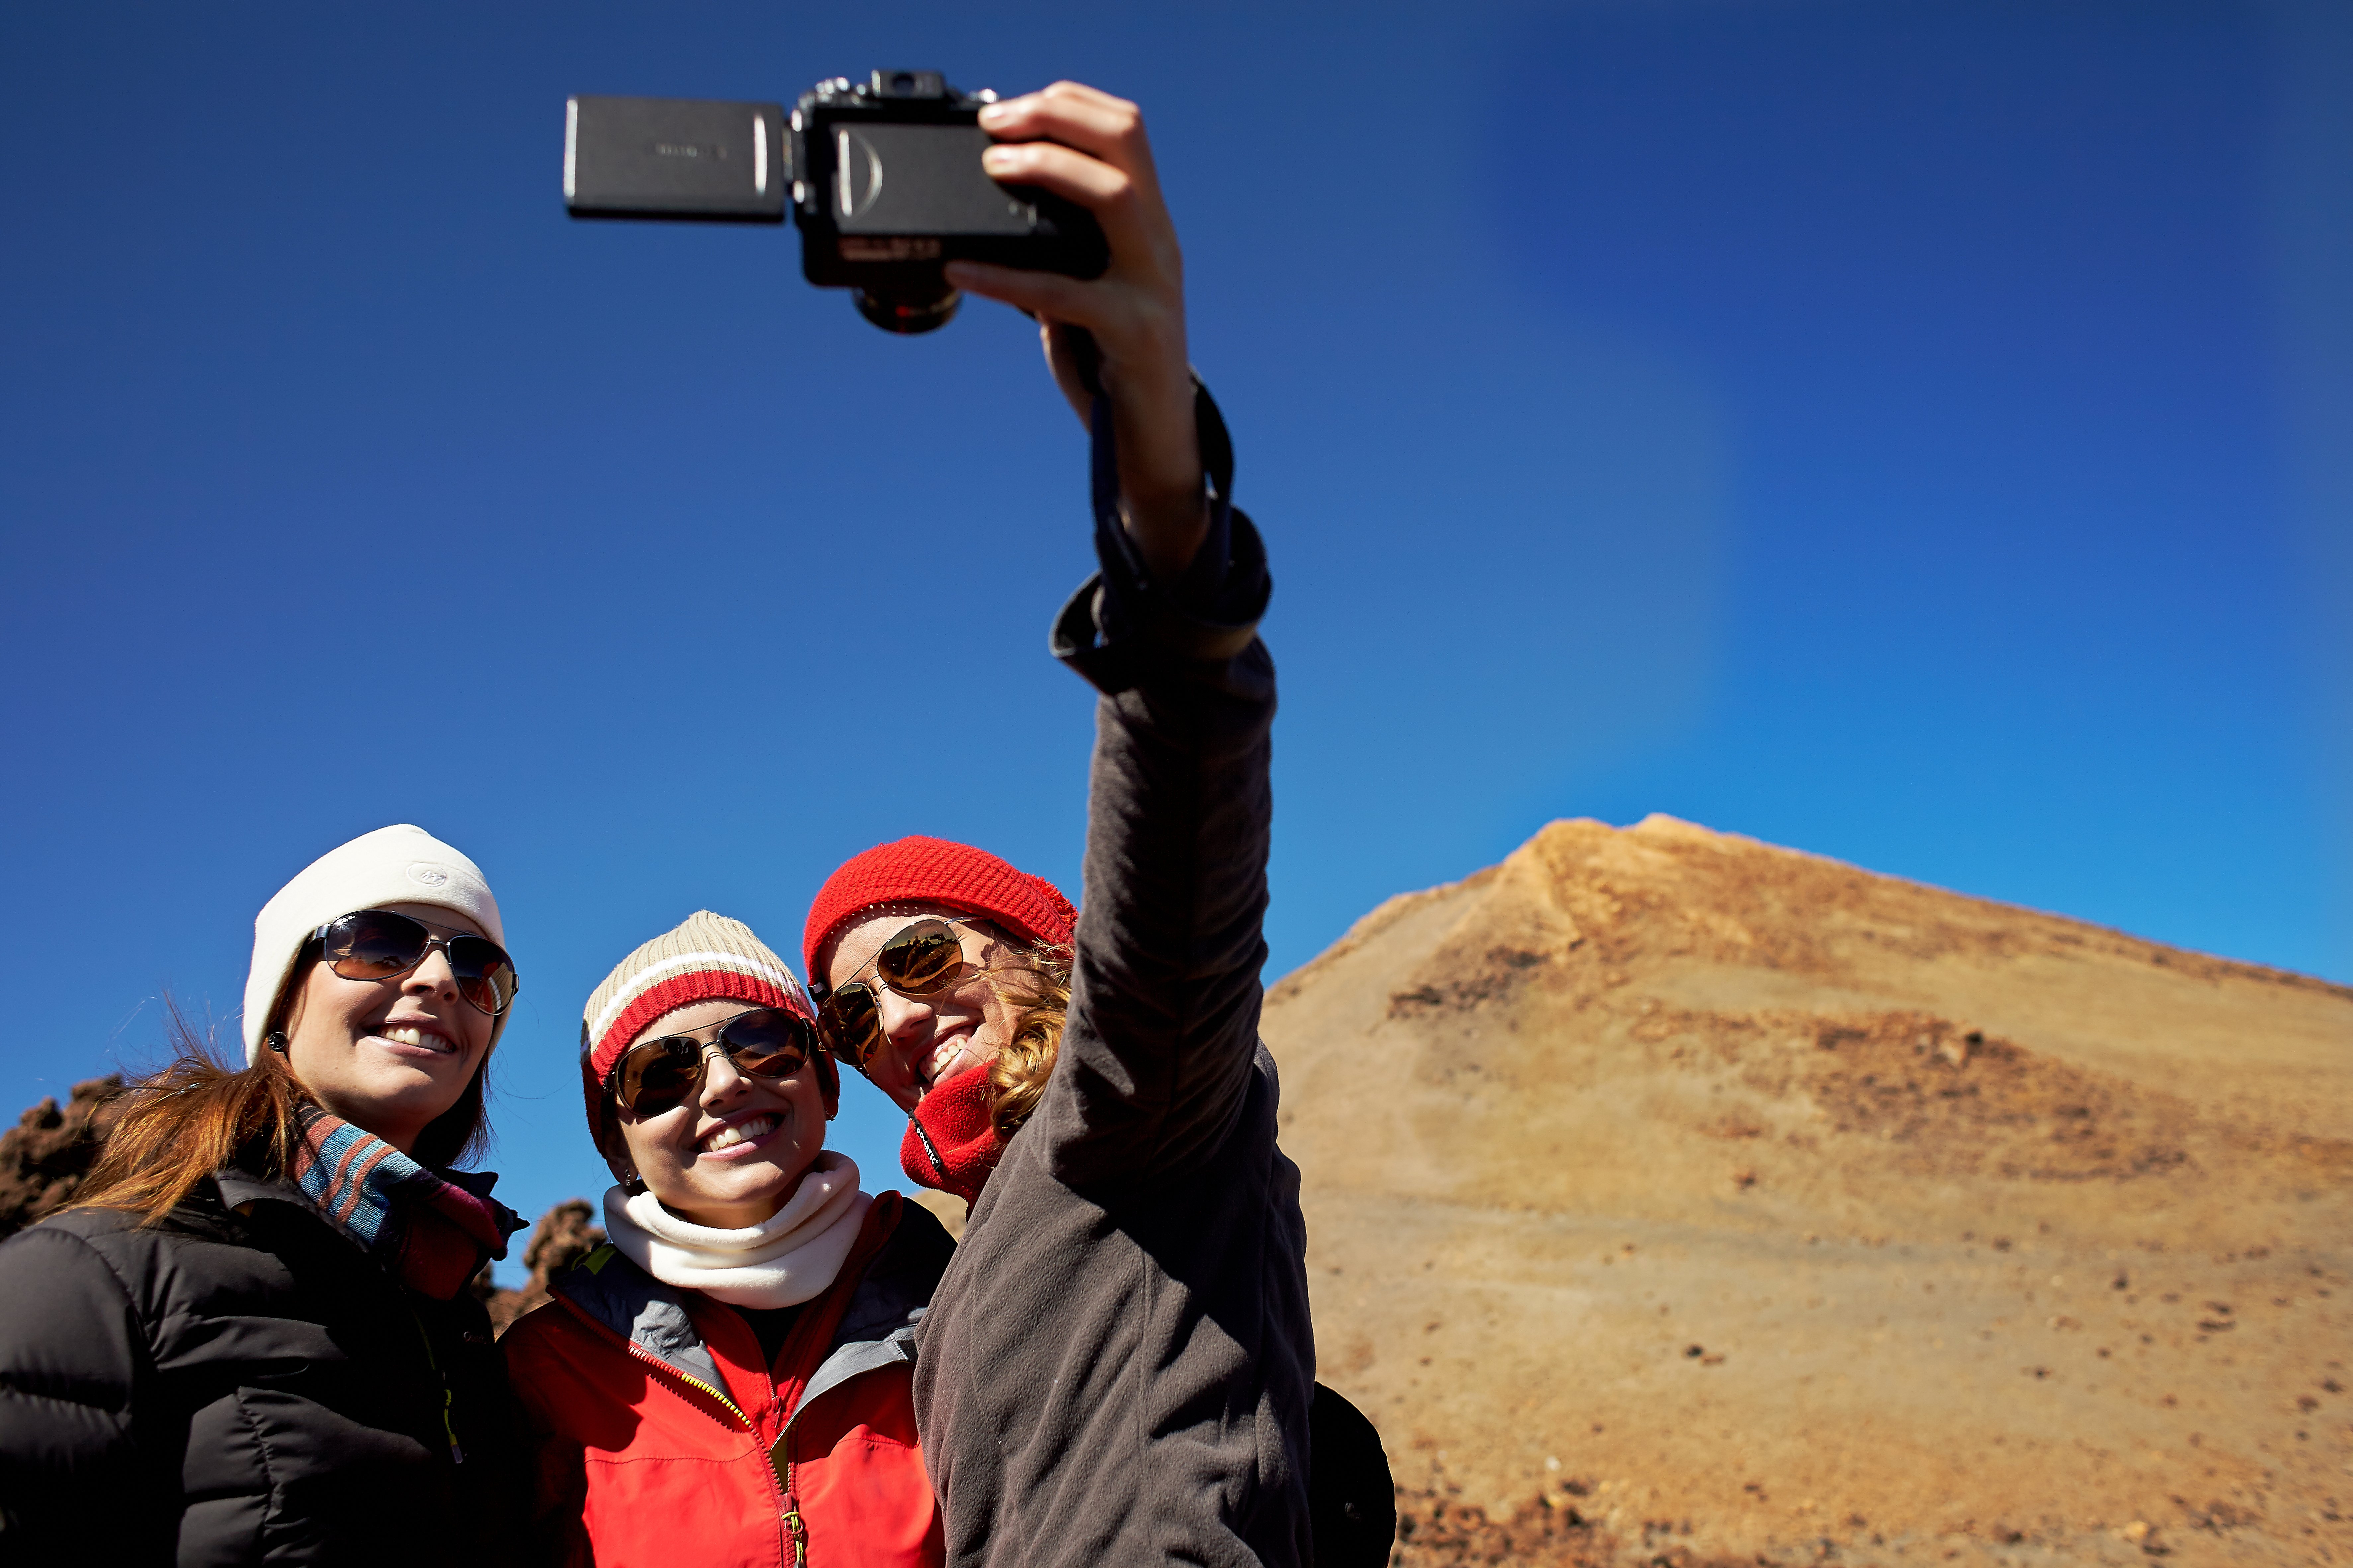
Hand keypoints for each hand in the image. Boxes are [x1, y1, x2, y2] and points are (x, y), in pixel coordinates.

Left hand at [944, 83, 1206, 580]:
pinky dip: (1005, 276)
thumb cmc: (1110, 370)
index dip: (1069, 102)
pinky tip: (963, 269)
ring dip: (1049, 168)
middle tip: (996, 123)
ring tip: (994, 167)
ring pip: (1115, 195)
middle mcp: (1159, 244)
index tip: (1009, 108)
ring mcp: (1152, 286)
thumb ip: (1051, 254)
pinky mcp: (1134, 332)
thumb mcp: (1079, 294)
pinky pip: (1064, 292)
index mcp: (1148, 227)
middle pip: (1126, 141)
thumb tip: (989, 220)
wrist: (1152, 447)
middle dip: (1056, 115)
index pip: (1125, 131)